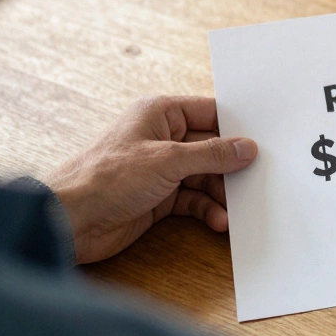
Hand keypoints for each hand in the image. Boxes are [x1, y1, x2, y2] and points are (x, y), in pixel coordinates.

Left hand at [43, 96, 257, 263]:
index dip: (238, 127)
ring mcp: (161, 169)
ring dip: (222, 194)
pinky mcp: (159, 198)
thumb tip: (248, 148)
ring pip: (206, 177)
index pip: (211, 113)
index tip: (266, 141)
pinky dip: (208, 210)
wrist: (68, 221)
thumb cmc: (107, 178)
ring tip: (239, 210)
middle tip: (259, 180)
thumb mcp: (168, 161)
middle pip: (212, 148)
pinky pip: (194, 200)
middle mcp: (162, 138)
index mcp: (160, 114)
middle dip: (233, 167)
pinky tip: (219, 221)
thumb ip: (212, 154)